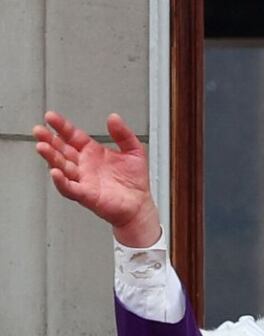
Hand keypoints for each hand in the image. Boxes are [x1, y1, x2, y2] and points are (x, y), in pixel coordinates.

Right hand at [33, 111, 159, 246]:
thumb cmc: (134, 181)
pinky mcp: (86, 195)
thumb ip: (123, 134)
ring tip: (42, 147)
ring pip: (62, 167)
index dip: (62, 127)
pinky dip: (61, 181)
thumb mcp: (133, 151)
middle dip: (49, 140)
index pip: (73, 136)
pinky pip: (69, 188)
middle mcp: (84, 165)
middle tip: (39, 131)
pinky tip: (55, 172)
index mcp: (92, 152)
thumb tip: (113, 117)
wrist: (140, 205)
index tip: (50, 117)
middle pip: (62, 150)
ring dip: (51, 157)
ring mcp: (83, 180)